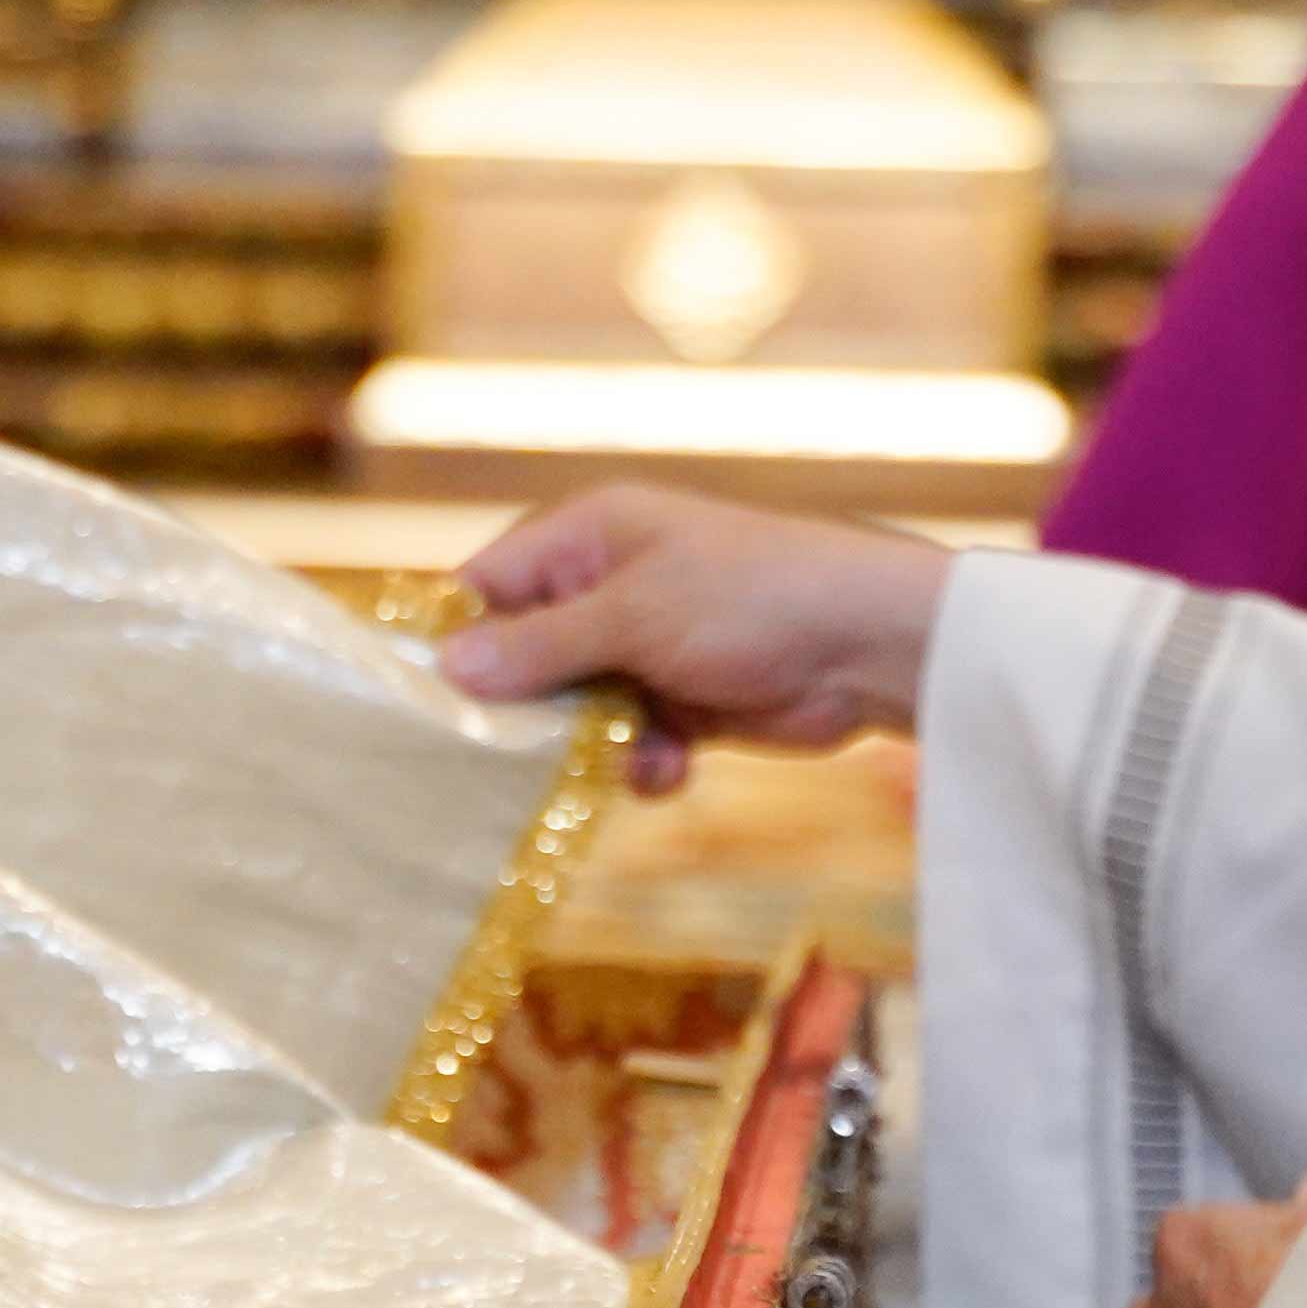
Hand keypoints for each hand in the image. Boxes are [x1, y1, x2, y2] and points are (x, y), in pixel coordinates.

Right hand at [434, 487, 948, 795]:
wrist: (871, 644)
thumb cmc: (751, 598)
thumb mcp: (633, 616)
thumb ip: (540, 645)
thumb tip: (447, 666)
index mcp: (587, 537)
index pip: (487, 585)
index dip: (459, 642)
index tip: (434, 707)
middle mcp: (608, 587)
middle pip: (525, 656)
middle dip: (524, 710)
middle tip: (504, 764)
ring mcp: (647, 645)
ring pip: (575, 709)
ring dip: (587, 746)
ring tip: (615, 762)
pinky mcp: (685, 699)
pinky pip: (629, 737)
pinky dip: (640, 759)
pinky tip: (667, 770)